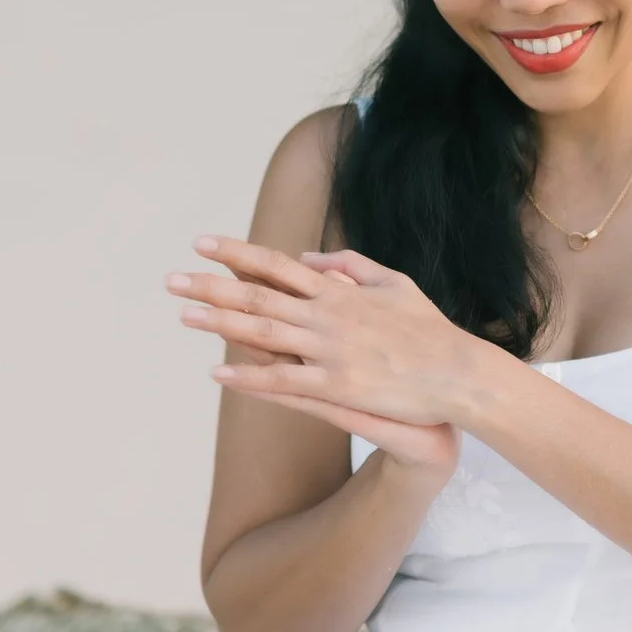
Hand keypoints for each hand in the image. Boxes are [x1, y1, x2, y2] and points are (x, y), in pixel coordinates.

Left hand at [169, 235, 487, 472]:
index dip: (238, 254)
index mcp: (340, 291)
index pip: (278, 265)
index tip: (202, 244)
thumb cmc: (429, 330)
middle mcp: (329, 315)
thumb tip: (309, 257)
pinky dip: (248, 377)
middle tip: (173, 280)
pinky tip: (218, 374)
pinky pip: (283, 381)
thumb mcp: (395, 283)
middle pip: (259, 296)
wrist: (458, 373)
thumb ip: (351, 266)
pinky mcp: (338, 387)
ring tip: (183, 315)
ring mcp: (331, 351)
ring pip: (263, 334)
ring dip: (220, 324)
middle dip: (212, 287)